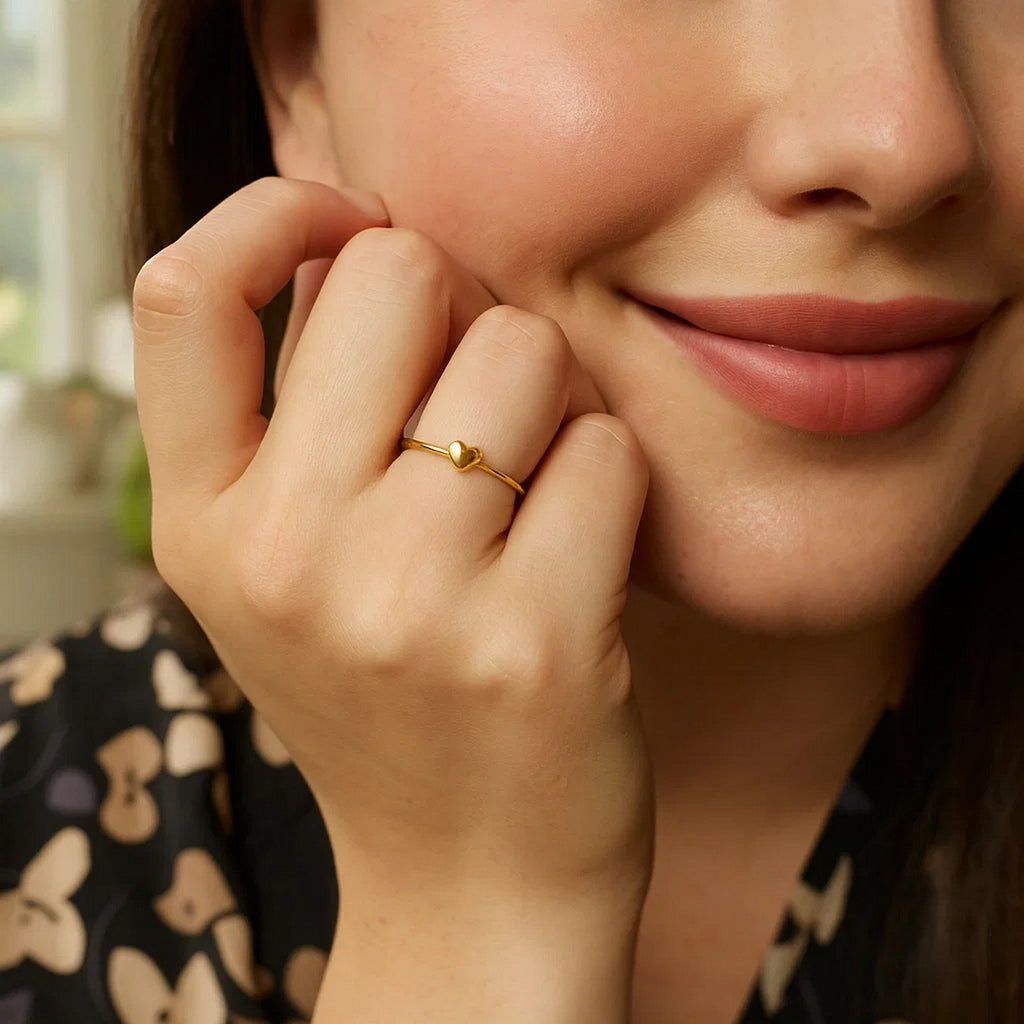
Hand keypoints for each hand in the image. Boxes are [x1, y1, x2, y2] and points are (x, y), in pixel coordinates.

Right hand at [133, 178, 654, 935]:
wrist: (470, 884)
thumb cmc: (393, 702)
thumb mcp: (290, 573)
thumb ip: (300, 414)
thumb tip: (364, 238)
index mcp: (205, 523)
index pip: (185, 292)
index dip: (275, 216)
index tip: (349, 226)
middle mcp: (284, 553)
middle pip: (397, 275)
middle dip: (463, 308)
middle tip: (481, 397)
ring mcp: (405, 600)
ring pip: (524, 349)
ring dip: (553, 400)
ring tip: (533, 490)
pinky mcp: (534, 639)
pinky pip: (607, 448)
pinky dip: (611, 480)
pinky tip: (581, 556)